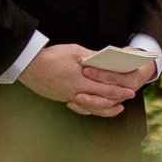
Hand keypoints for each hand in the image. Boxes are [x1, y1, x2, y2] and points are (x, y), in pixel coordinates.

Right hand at [18, 44, 155, 117]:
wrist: (29, 67)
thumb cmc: (52, 57)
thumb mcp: (75, 52)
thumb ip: (93, 58)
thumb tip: (107, 61)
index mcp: (82, 80)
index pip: (107, 88)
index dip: (121, 89)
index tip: (131, 89)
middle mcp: (77, 92)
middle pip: (103, 99)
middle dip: (118, 98)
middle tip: (130, 96)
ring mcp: (70, 97)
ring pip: (93, 107)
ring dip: (107, 108)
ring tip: (118, 106)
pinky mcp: (63, 98)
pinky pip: (82, 108)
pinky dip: (92, 109)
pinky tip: (97, 107)